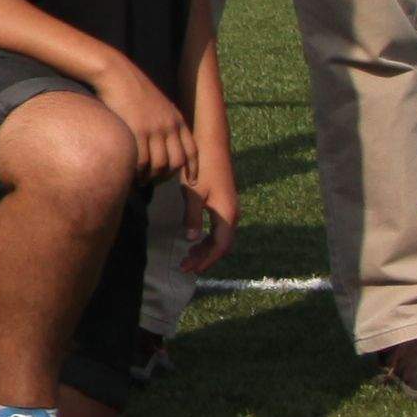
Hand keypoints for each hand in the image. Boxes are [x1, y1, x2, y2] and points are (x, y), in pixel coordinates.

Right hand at [93, 53, 197, 184]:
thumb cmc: (132, 88)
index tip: (192, 181)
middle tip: (155, 182)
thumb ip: (164, 120)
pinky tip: (131, 174)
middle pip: (176, 161)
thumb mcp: (157, 104)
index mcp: (177, 119)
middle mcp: (169, 126)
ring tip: (141, 181)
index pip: (192, 150)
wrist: (117, 74)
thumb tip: (162, 139)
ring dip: (151, 177)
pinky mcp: (137, 131)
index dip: (193, 168)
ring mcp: (154, 129)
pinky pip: (142, 160)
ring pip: (160, 164)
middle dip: (167, 176)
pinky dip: (138, 171)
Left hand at [178, 149, 238, 277]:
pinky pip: (219, 229)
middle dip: (204, 258)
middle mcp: (232, 214)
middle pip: (221, 246)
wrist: (212, 146)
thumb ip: (192, 216)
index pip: (219, 246)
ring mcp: (230, 209)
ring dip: (205, 250)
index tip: (191, 269)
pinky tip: (193, 241)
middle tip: (184, 267)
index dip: (206, 260)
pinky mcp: (224, 204)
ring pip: (220, 238)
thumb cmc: (201, 168)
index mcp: (226, 214)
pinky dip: (207, 239)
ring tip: (186, 258)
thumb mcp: (192, 193)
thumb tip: (190, 239)